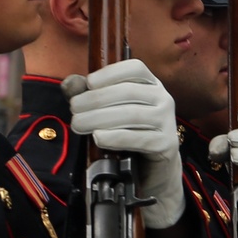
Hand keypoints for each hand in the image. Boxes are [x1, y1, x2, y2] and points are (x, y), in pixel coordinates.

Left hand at [64, 61, 183, 230]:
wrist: (154, 169)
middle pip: (128, 92)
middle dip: (96, 99)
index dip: (111, 72)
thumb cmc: (130, 134)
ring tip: (78, 124)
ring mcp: (167, 121)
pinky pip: (138, 138)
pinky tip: (97, 137)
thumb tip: (70, 84)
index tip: (89, 82)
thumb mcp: (112, 111)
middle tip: (74, 109)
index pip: (136, 68)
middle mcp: (163, 99)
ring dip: (99, 118)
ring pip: (131, 114)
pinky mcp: (166, 144)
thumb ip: (91, 95)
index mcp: (151, 85)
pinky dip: (115, 137)